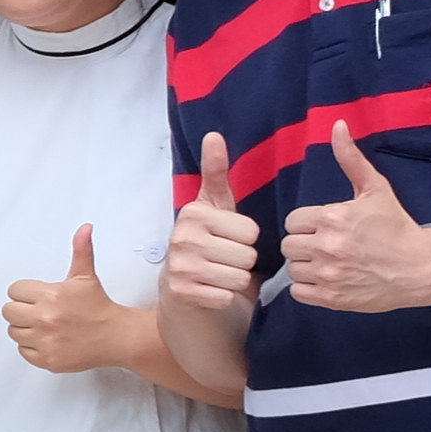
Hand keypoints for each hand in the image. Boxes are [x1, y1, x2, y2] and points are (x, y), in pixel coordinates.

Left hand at [2, 224, 131, 374]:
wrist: (116, 337)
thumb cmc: (99, 308)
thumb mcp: (85, 277)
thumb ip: (81, 250)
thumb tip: (84, 229)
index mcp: (50, 296)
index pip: (14, 291)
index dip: (25, 293)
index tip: (38, 296)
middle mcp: (45, 319)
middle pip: (9, 312)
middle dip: (21, 309)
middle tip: (39, 311)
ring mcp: (45, 341)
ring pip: (14, 332)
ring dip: (25, 328)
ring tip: (44, 325)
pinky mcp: (47, 359)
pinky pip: (23, 351)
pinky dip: (32, 347)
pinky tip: (47, 339)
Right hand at [164, 130, 262, 312]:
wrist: (184, 296)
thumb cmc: (209, 247)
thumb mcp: (216, 208)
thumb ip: (216, 173)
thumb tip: (214, 134)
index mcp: (194, 212)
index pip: (251, 230)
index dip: (247, 240)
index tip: (230, 241)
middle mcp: (181, 237)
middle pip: (247, 254)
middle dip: (244, 263)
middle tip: (227, 263)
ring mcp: (179, 266)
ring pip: (239, 277)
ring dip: (237, 282)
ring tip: (221, 277)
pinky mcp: (181, 292)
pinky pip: (226, 295)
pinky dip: (225, 298)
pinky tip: (213, 292)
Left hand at [283, 121, 430, 311]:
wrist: (420, 267)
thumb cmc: (396, 226)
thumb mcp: (375, 188)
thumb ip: (350, 158)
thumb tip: (337, 124)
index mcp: (332, 218)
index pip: (293, 221)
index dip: (308, 224)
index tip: (326, 227)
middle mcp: (327, 247)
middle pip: (289, 245)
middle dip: (305, 244)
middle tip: (327, 245)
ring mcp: (329, 274)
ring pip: (293, 269)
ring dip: (306, 266)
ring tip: (329, 262)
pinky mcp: (332, 298)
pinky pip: (299, 292)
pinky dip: (309, 287)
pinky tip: (328, 279)